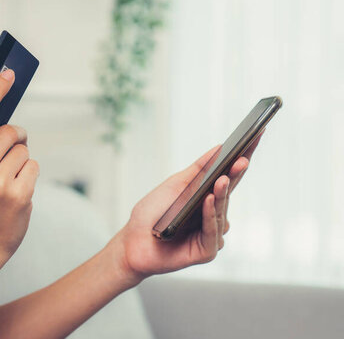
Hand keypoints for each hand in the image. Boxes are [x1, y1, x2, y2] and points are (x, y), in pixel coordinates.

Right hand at [0, 69, 39, 272]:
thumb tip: (2, 113)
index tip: (9, 72)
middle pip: (10, 131)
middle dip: (15, 139)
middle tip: (11, 153)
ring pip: (24, 150)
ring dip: (21, 161)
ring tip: (8, 181)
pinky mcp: (18, 194)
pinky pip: (33, 166)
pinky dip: (29, 175)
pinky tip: (17, 192)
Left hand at [111, 134, 262, 287]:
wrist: (133, 242)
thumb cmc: (152, 214)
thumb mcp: (173, 185)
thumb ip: (197, 170)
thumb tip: (219, 148)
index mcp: (207, 198)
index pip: (229, 176)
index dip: (243, 158)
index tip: (256, 137)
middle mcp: (213, 216)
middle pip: (229, 191)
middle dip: (236, 174)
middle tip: (243, 158)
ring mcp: (211, 234)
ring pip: (221, 211)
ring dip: (221, 194)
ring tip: (222, 178)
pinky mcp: (206, 251)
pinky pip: (211, 231)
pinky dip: (209, 214)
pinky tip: (208, 200)